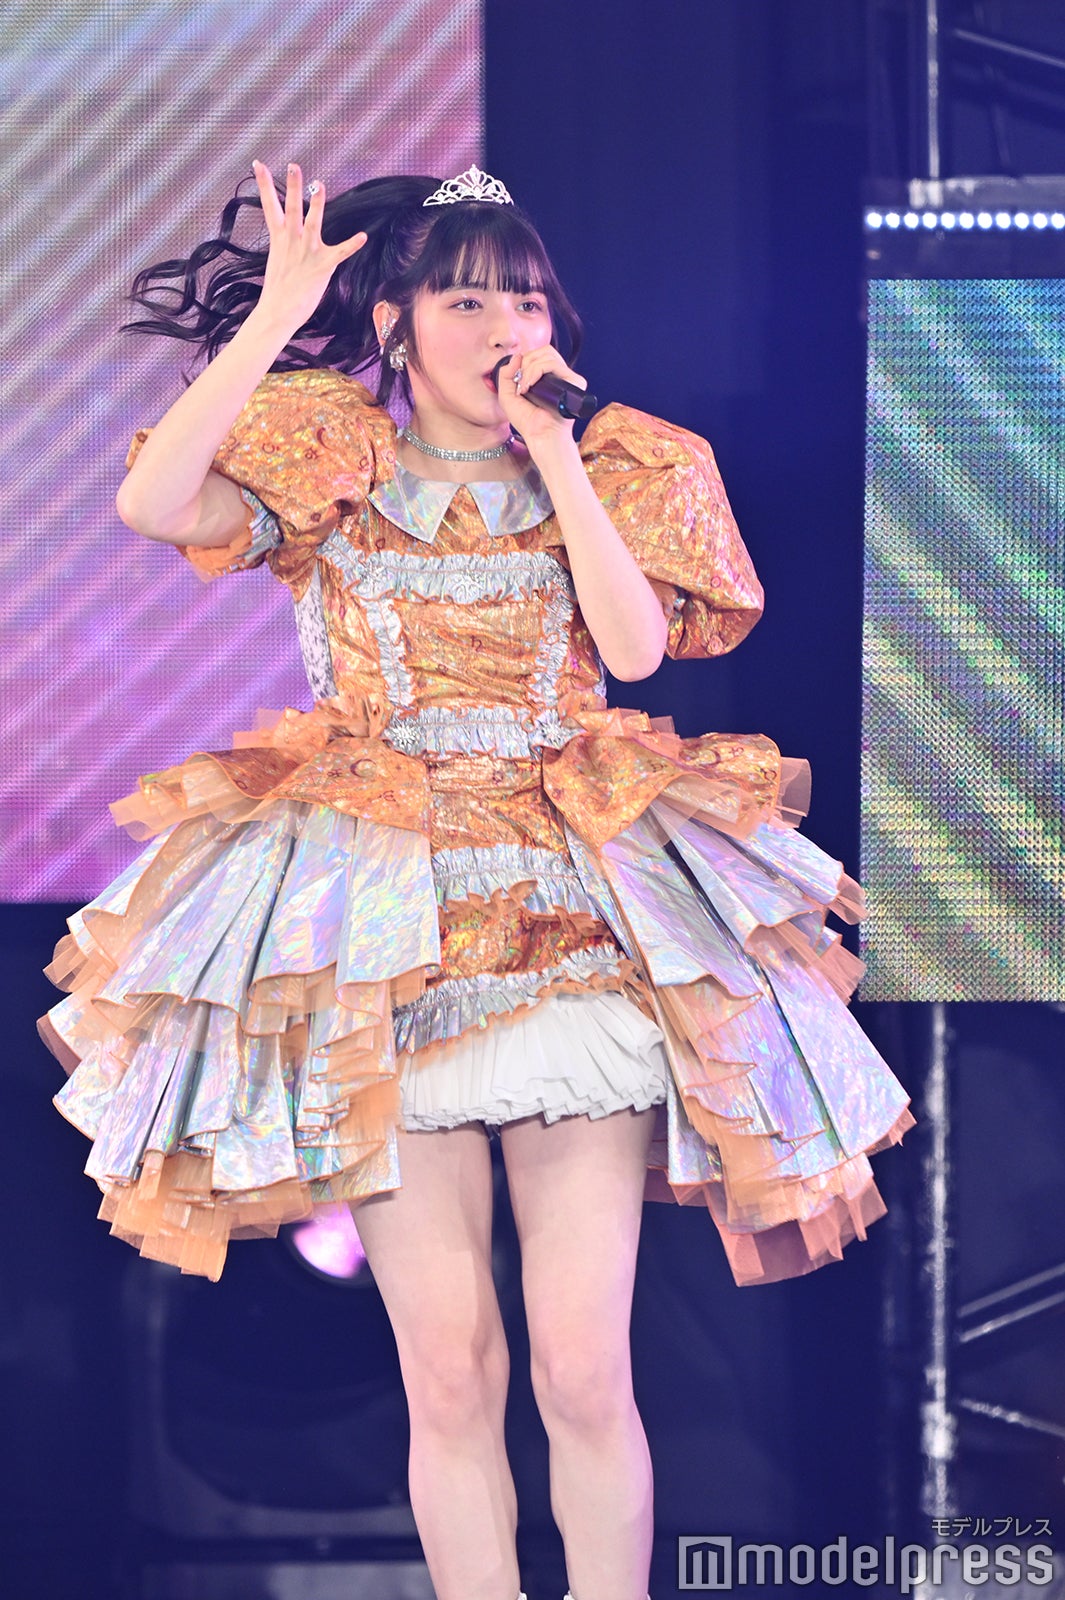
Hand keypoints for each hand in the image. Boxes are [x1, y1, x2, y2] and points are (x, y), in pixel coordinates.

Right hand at [251, 160, 366, 334]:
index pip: (269, 205)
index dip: (263, 183)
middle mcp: (292, 240)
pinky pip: (340, 253)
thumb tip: (288, 232)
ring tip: (318, 184)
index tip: (258, 163)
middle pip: (291, 207)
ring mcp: (307, 252)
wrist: (278, 312)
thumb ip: (285, 241)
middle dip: (292, 186)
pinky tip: (362, 237)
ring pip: (312, 222)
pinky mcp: (322, 266)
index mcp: (279, 237)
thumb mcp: (277, 257)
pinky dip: (351, 245)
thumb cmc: (279, 287)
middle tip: (294, 166)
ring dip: (316, 203)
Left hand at [494, 345, 586, 461]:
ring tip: (523, 388)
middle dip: (526, 362)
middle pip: (544, 350)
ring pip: (547, 355)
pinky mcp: (574, 382)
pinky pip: (553, 364)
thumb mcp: (507, 395)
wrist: (540, 437)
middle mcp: (559, 375)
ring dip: (528, 369)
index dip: (525, 361)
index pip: (539, 354)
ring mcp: (568, 378)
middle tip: (519, 383)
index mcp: (548, 376)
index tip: (516, 380)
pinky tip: (529, 387)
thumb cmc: (527, 421)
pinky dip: (536, 371)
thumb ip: (506, 374)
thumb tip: (517, 356)